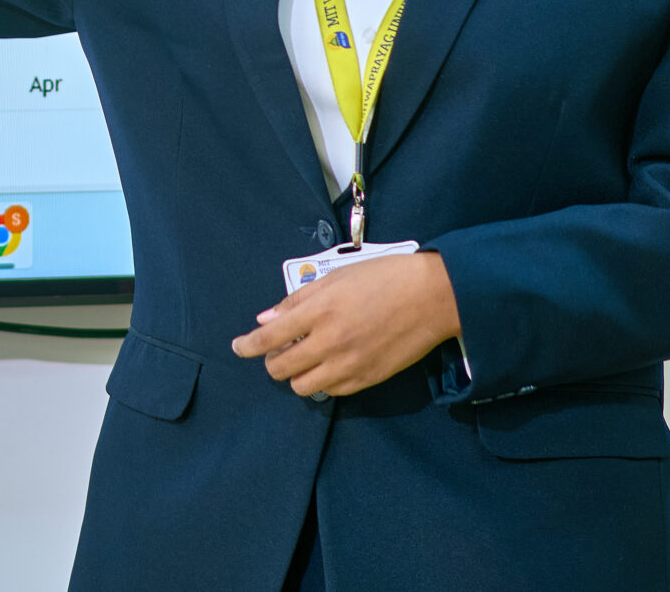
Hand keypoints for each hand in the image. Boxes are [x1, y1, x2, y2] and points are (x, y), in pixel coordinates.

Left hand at [230, 252, 462, 397]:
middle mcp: (330, 342)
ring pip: (304, 386)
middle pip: (281, 368)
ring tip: (302, 358)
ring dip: (296, 374)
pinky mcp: (369, 379)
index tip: (238, 347)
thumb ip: (297, 301)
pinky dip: (323, 380)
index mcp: (319, 311)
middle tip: (275, 351)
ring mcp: (350, 364)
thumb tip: (265, 320)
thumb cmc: (382, 277)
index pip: (269, 338)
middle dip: (271, 361)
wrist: (431, 297)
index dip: (247, 346)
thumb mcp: (335, 278)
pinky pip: (333, 391)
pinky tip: (328, 365)